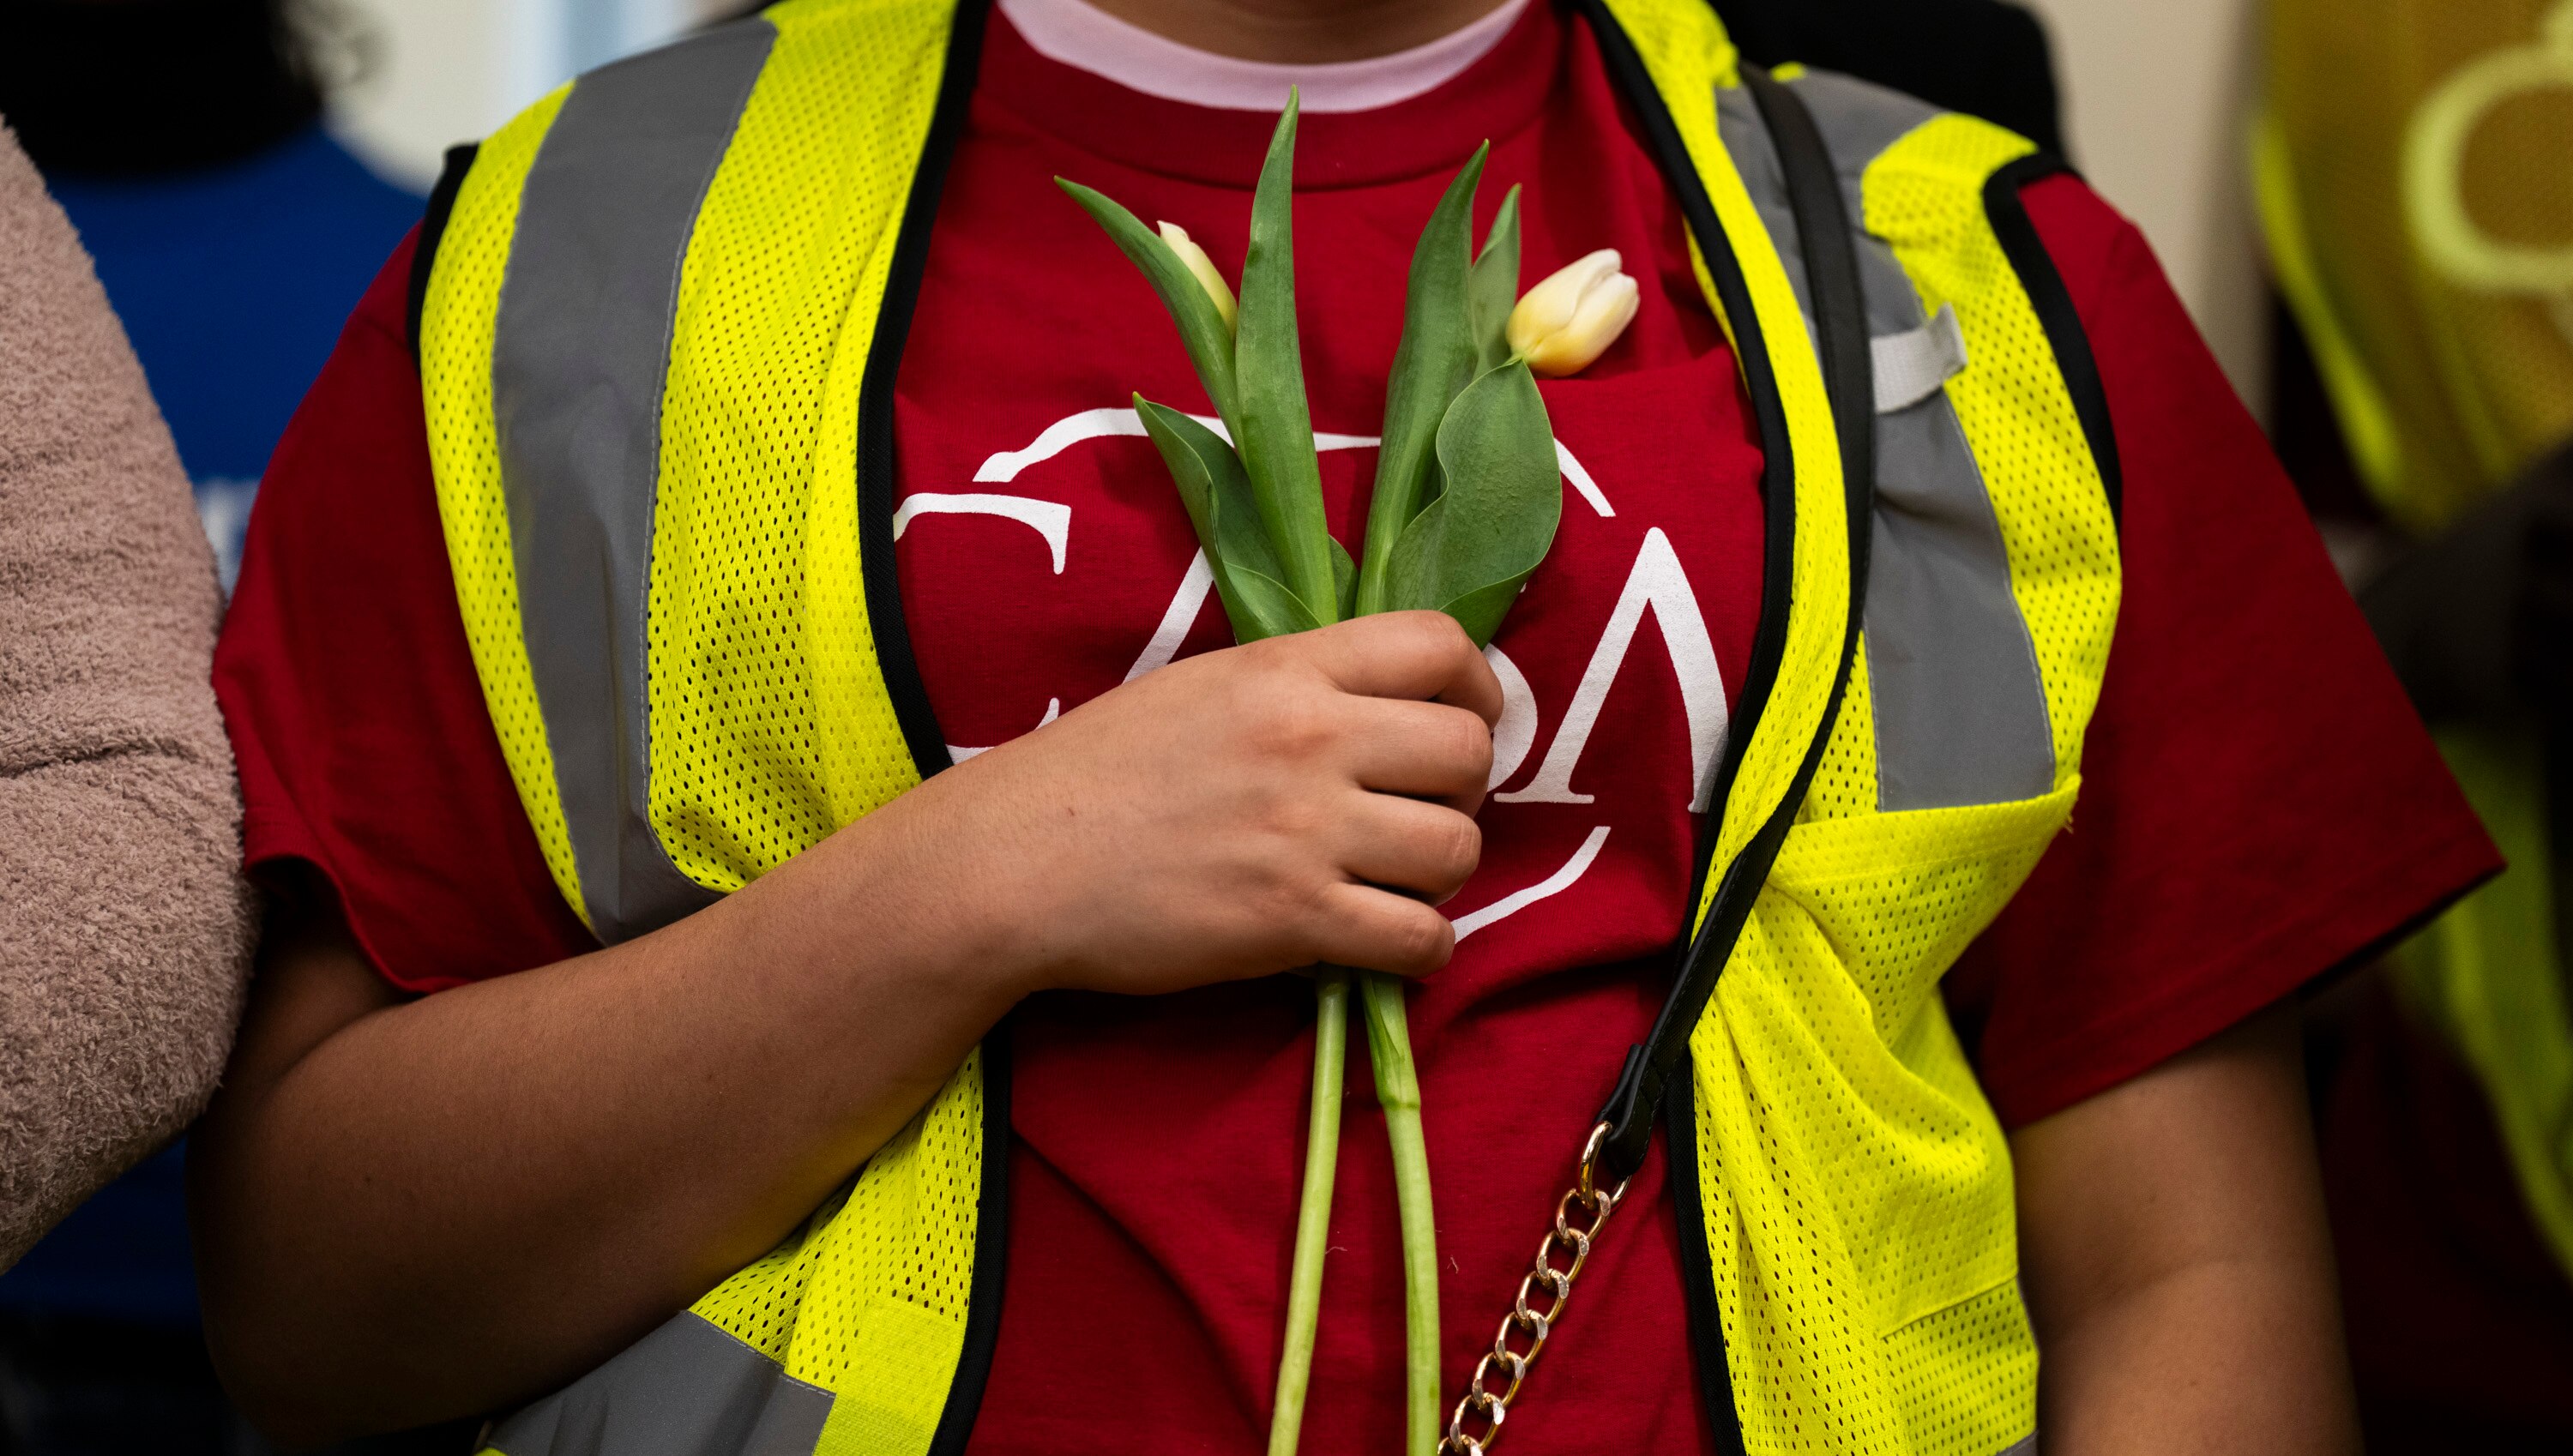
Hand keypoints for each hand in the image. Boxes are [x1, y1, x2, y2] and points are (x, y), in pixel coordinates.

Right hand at [863, 610, 1500, 997]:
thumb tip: (1390, 705)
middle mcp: (1311, 738)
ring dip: (1441, 873)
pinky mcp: (1293, 920)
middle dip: (1462, 789)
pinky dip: (1420, 948)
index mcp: (1288, 668)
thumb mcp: (1204, 686)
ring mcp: (1306, 831)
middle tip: (1417, 813)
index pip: (1442, 645)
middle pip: (1469, 752)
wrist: (1016, 863)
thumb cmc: (1097, 771)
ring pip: (1458, 850)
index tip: (1460, 721)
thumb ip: (1299, 685)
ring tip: (1393, 879)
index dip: (1477, 688)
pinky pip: (1420, 939)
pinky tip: (1384, 942)